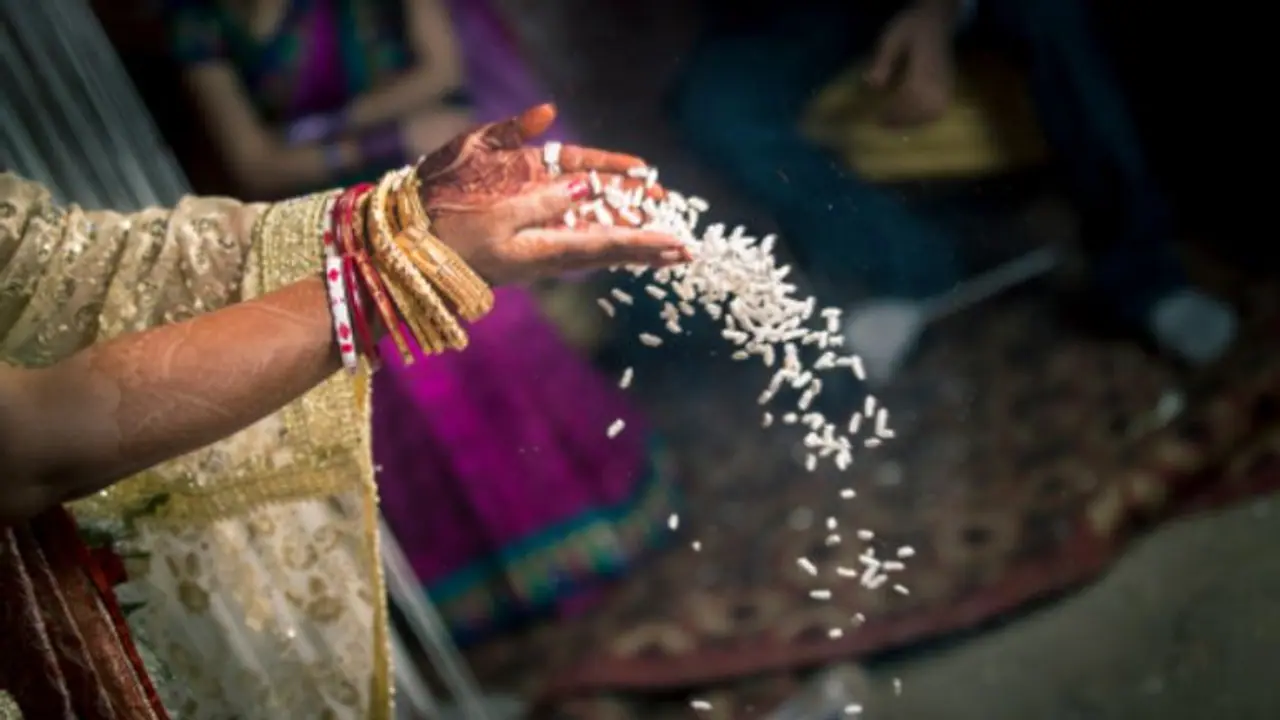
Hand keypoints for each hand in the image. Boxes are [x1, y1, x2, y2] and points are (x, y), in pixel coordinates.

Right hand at [415, 104, 689, 284]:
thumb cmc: (445, 233)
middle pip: (610, 250)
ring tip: (664, 246)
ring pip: (596, 249)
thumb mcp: (494, 215)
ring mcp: (537, 255)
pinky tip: (616, 241)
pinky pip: (576, 246)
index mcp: (543, 248)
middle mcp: (547, 256)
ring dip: (632, 246)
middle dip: (649, 249)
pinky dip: (604, 242)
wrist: (408, 258)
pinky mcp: (526, 251)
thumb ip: (541, 201)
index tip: (678, 244)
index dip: (645, 242)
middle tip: (688, 251)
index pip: (606, 242)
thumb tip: (586, 187)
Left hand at [865, 3, 957, 127]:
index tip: (873, 120)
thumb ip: (882, 61)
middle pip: (916, 115)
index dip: (888, 115)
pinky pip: (936, 113)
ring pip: (927, 117)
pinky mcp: (949, 90)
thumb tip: (870, 85)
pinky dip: (922, 119)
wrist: (938, 20)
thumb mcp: (891, 39)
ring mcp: (946, 90)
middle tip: (879, 124)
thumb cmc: (912, 28)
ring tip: (892, 123)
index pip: (904, 104)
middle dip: (897, 122)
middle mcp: (937, 87)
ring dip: (909, 123)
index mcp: (922, 75)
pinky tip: (909, 118)